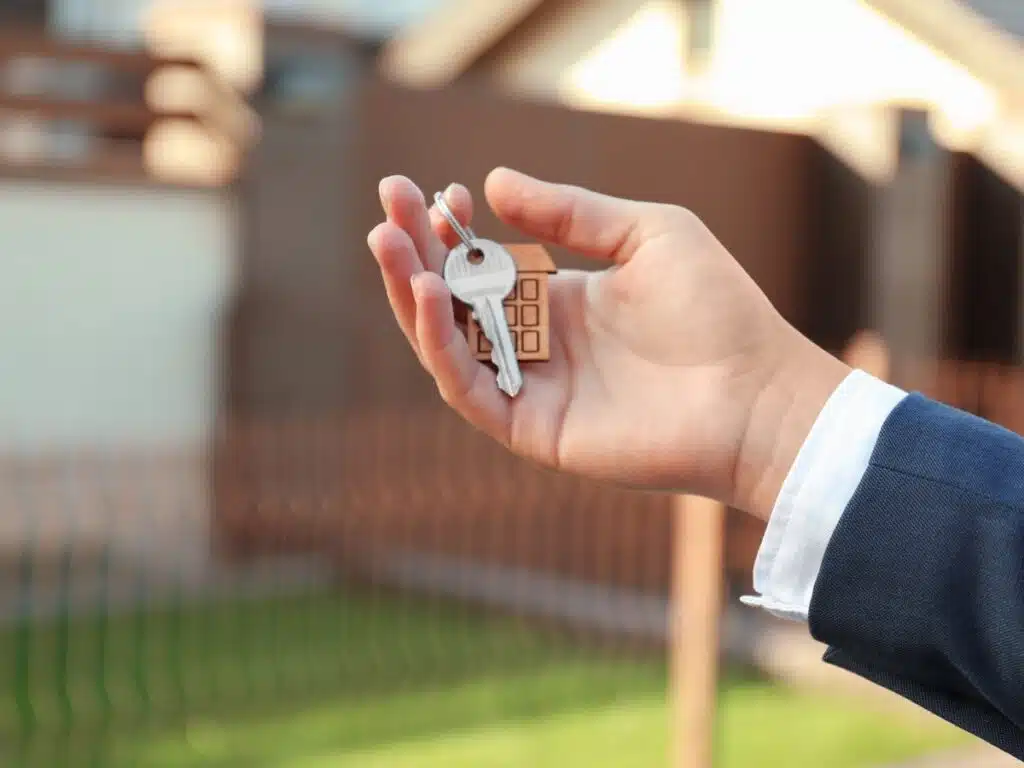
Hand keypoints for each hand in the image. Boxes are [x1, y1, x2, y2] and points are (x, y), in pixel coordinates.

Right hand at [368, 168, 848, 518]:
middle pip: (452, 301)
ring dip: (409, 293)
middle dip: (415, 252)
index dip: (454, 231)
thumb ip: (570, 213)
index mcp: (561, 300)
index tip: (440, 192)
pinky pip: (467, 389)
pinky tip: (424, 294)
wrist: (754, 393)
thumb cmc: (716, 310)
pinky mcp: (531, 428)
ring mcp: (532, 388)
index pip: (485, 266)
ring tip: (389, 240)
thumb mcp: (644, 233)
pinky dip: (438, 345)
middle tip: (388, 205)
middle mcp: (538, 345)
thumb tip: (493, 183)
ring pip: (445, 343)